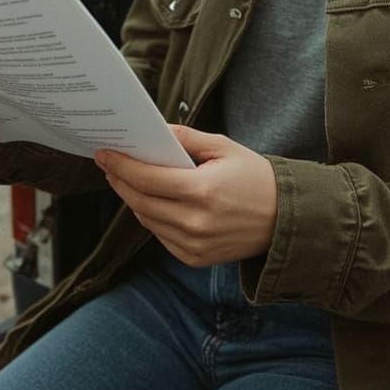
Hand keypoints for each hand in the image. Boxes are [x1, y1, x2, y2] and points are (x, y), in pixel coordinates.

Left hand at [96, 125, 276, 266]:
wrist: (285, 220)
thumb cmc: (257, 179)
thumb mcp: (225, 148)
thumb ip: (188, 138)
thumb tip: (156, 131)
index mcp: (201, 191)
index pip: (146, 178)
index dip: (120, 165)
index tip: (104, 154)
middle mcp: (194, 222)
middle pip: (139, 200)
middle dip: (120, 180)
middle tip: (110, 164)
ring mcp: (193, 244)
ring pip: (146, 219)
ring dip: (133, 199)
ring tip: (128, 180)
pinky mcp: (194, 258)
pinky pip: (160, 235)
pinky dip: (152, 217)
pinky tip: (154, 201)